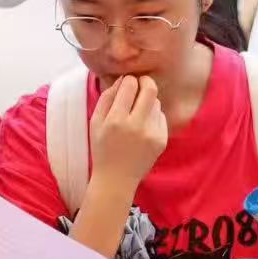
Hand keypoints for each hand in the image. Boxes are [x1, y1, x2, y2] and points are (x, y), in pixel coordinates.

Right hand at [89, 75, 166, 191]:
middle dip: (145, 82)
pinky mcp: (162, 141)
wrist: (116, 179)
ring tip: (137, 113)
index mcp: (116, 120)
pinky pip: (161, 117)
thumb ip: (107, 97)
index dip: (129, 80)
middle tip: (140, 84)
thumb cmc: (102, 148)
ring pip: (156, 103)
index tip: (126, 83)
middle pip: (150, 89)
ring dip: (148, 102)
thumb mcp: (95, 122)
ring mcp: (151, 134)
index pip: (129, 85)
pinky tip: (142, 128)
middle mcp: (136, 126)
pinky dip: (153, 117)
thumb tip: (123, 79)